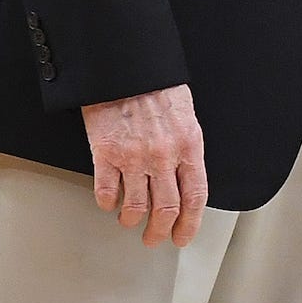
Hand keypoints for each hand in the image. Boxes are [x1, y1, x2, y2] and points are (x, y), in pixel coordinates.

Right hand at [84, 84, 206, 246]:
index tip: (182, 235)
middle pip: (166, 210)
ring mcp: (134, 156)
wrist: (125, 64)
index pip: (195, 197)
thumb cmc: (155, 84)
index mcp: (188, 145)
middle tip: (154, 238)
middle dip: (160, 231)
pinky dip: (108, 203)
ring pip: (136, 208)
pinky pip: (107, 193)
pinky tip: (110, 201)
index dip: (190, 224)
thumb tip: (185, 178)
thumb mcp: (185, 115)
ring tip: (129, 221)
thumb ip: (185, 148)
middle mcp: (163, 155)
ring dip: (132, 221)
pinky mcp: (106, 153)